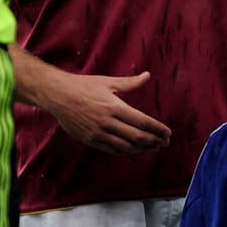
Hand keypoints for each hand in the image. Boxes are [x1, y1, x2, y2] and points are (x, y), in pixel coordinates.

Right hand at [45, 70, 171, 153]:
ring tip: (153, 147)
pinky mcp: (90, 140)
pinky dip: (126, 151)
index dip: (158, 129)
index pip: (143, 122)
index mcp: (114, 107)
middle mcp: (108, 122)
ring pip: (126, 147)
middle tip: (165, 142)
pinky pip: (112, 150)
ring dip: (142, 149)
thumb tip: (147, 75)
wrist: (58, 95)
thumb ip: (130, 82)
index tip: (168, 133)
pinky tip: (134, 149)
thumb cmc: (84, 86)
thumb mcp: (108, 82)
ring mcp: (98, 133)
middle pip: (137, 137)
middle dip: (154, 141)